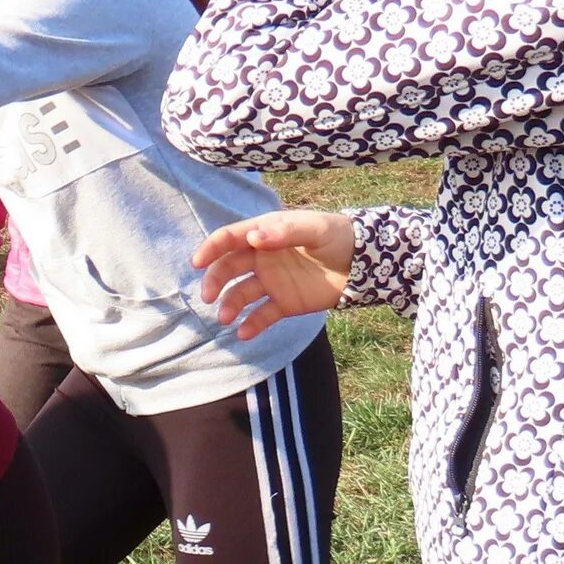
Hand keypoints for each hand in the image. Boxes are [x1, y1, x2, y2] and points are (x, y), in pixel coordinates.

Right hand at [192, 210, 357, 339]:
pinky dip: (251, 325)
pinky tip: (244, 333)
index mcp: (265, 234)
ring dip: (230, 305)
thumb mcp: (315, 229)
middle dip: (215, 282)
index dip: (211, 249)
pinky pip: (262, 315)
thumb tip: (253, 237)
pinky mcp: (284, 303)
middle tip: (209, 298)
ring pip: (241, 294)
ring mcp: (272, 282)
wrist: (365, 263)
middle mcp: (263, 258)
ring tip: (226, 319)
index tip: (197, 263)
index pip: (230, 239)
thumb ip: (285, 232)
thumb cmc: (340, 237)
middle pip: (229, 269)